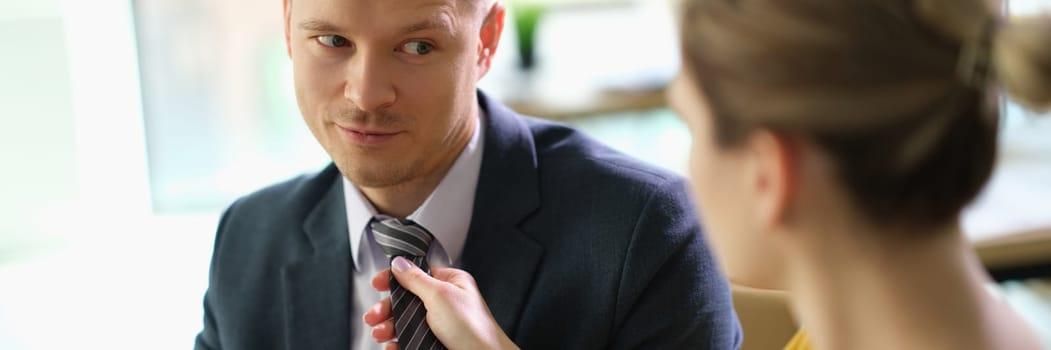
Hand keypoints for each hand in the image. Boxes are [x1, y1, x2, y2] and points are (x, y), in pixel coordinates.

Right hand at [363, 257, 518, 349]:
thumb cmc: (473, 328)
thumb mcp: (440, 296)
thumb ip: (417, 279)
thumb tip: (400, 263)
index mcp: (450, 282)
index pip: (417, 273)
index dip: (395, 277)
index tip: (377, 283)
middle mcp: (445, 301)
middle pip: (406, 299)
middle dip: (386, 308)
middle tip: (373, 316)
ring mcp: (440, 323)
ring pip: (406, 321)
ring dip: (388, 326)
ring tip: (380, 334)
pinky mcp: (435, 341)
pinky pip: (410, 338)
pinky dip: (397, 342)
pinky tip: (391, 346)